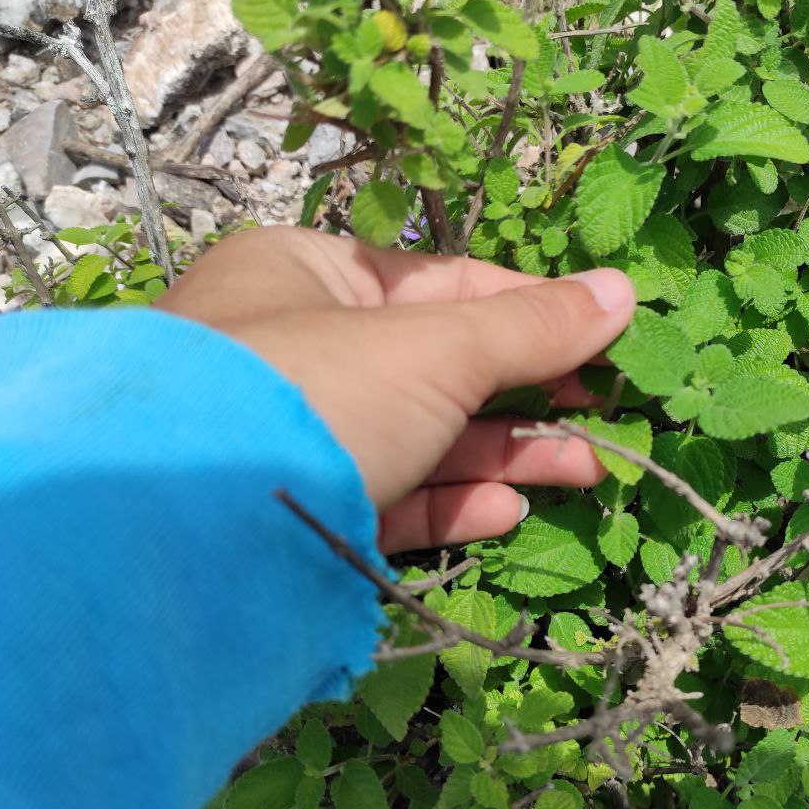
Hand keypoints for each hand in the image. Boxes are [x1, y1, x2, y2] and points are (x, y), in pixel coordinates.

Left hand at [157, 226, 634, 551]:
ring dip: (508, 456)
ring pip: (423, 439)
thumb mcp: (434, 349)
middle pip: (440, 368)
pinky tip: (509, 512)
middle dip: (531, 394)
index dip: (534, 309)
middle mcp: (299, 350)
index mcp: (310, 277)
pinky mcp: (301, 512)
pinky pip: (390, 499)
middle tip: (608, 414)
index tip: (605, 337)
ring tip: (589, 470)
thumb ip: (530, 327)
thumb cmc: (316, 393)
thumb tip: (622, 292)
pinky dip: (451, 505)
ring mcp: (298, 437)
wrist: (186, 531)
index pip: (446, 283)